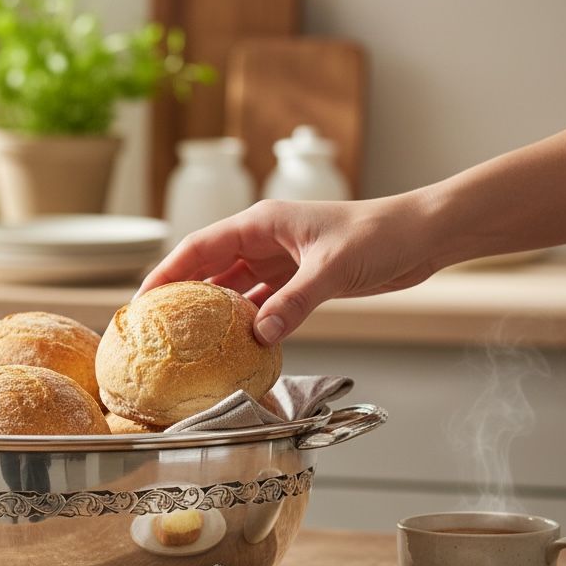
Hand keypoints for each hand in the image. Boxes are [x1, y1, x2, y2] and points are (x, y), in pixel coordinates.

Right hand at [138, 195, 439, 344]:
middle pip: (209, 268)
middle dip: (182, 294)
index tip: (143, 299)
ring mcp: (281, 260)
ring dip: (214, 311)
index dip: (167, 272)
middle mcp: (264, 240)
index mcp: (262, 223)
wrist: (423, 235)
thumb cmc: (381, 233)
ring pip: (233, 287)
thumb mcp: (333, 268)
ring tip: (187, 340)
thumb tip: (259, 335)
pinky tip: (236, 342)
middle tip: (156, 326)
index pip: (200, 247)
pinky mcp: (299, 279)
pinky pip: (262, 302)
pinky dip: (248, 321)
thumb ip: (295, 303)